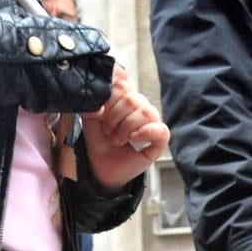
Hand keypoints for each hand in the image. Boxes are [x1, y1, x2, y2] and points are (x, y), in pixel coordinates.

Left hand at [80, 67, 169, 189]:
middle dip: (115, 117)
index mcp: (124, 98)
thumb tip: (98, 107)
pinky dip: (147, 132)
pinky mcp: (159, 139)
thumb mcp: (90, 121)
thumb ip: (91, 107)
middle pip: (133, 99)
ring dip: (127, 127)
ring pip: (147, 112)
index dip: (109, 99)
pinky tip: (134, 138)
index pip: (122, 85)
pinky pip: (161, 130)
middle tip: (107, 131)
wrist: (101, 165)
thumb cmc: (99, 140)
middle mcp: (140, 107)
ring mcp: (151, 122)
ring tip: (117, 139)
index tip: (100, 114)